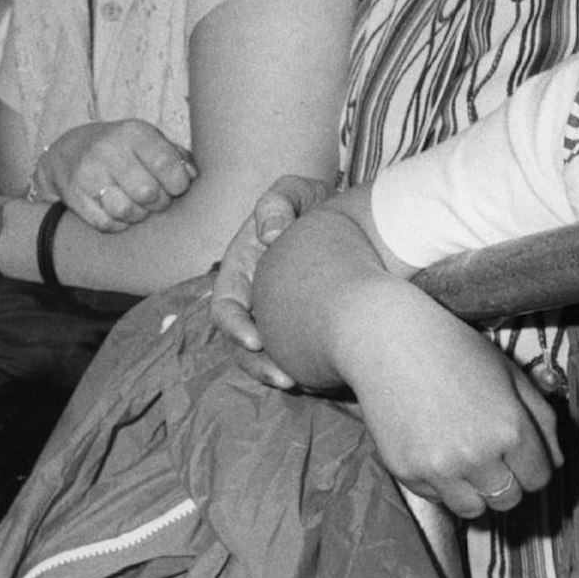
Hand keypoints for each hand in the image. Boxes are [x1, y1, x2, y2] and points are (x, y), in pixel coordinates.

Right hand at [30, 119, 196, 231]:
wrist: (68, 152)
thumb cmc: (122, 150)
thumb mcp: (148, 141)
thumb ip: (176, 156)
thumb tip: (192, 175)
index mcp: (133, 132)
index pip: (166, 164)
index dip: (178, 184)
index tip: (176, 187)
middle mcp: (108, 150)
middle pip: (148, 192)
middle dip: (159, 203)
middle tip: (156, 199)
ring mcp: (88, 174)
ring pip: (126, 211)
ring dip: (137, 215)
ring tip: (137, 206)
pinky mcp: (75, 196)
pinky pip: (106, 224)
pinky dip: (117, 224)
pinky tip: (117, 211)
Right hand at [210, 174, 333, 388]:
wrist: (354, 223)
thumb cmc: (317, 206)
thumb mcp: (296, 192)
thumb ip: (277, 202)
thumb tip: (268, 235)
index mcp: (241, 270)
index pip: (224, 306)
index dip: (234, 327)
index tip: (256, 341)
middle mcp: (253, 298)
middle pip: (241, 342)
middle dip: (258, 364)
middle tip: (285, 378)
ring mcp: (275, 316)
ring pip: (265, 356)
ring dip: (277, 373)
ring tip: (303, 385)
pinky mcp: (299, 327)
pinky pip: (294, 353)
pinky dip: (304, 367)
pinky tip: (326, 376)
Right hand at [331, 286, 561, 519]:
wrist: (387, 339)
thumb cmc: (453, 348)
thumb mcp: (509, 373)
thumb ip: (542, 419)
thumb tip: (557, 463)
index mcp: (510, 428)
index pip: (539, 478)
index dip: (530, 464)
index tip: (515, 451)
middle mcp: (478, 454)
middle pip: (509, 500)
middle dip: (505, 480)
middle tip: (487, 453)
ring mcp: (439, 467)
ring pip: (474, 510)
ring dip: (473, 491)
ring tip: (461, 459)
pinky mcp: (406, 471)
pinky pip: (435, 498)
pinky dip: (438, 482)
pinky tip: (431, 447)